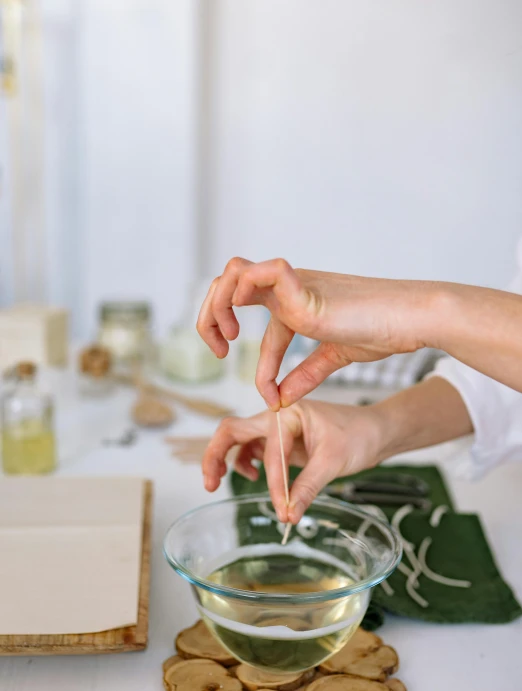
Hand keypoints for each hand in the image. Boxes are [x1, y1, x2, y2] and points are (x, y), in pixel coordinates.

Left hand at [197, 257, 433, 408]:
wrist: (409, 320)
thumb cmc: (379, 330)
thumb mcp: (332, 358)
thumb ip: (306, 375)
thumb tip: (282, 399)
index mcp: (291, 302)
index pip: (253, 322)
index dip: (255, 364)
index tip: (266, 393)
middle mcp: (287, 289)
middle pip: (228, 285)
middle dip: (210, 317)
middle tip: (220, 351)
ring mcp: (294, 285)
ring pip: (234, 272)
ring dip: (219, 303)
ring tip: (228, 336)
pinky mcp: (305, 287)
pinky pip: (263, 272)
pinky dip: (242, 290)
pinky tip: (242, 318)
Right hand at [201, 400, 383, 522]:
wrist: (375, 432)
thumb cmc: (359, 435)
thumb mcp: (333, 463)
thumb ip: (307, 488)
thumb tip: (289, 515)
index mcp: (289, 411)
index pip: (271, 449)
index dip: (274, 482)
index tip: (283, 510)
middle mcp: (277, 416)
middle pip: (233, 430)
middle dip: (216, 454)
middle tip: (210, 483)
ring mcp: (276, 429)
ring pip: (238, 441)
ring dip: (224, 460)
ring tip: (216, 483)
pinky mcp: (280, 443)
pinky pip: (252, 452)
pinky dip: (245, 464)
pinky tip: (253, 478)